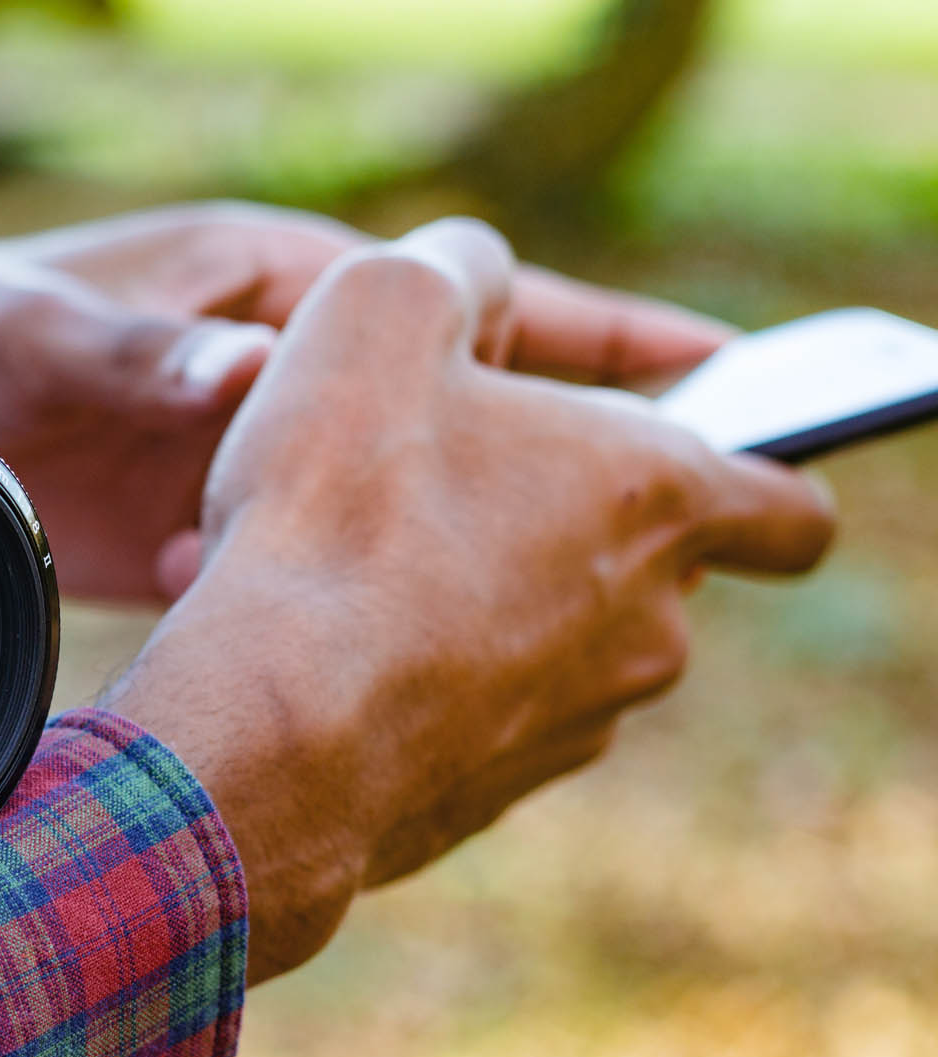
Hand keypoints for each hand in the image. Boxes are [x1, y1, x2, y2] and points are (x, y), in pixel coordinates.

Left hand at [0, 202, 732, 601]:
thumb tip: (242, 364)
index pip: (461, 290)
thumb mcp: (40, 333)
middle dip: (522, 466)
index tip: (707, 372)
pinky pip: (287, 571)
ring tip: (416, 620)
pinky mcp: (202, 528)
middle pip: (448, 410)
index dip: (585, 329)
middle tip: (614, 540)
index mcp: (267, 280)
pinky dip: (287, 604)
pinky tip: (257, 640)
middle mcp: (276, 366)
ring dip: (397, 561)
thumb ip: (140, 348)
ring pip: (376, 508)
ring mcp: (248, 453)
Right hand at [99, 220, 835, 983]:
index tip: (675, 453)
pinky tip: (333, 645)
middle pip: (644, 565)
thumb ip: (457, 263)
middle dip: (561, 519)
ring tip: (362, 564)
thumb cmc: (336, 502)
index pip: (790, 506)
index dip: (752, 471)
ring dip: (484, 597)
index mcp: (654, 494)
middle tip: (443, 480)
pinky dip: (426, 675)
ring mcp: (573, 723)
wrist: (267, 722)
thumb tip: (470, 272)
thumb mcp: (379, 303)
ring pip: (553, 642)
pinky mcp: (489, 793)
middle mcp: (647, 623)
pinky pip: (474, 712)